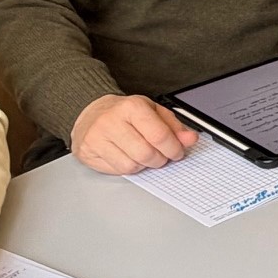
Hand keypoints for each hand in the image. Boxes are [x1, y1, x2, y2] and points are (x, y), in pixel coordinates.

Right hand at [70, 93, 196, 174]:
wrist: (91, 112)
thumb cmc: (125, 113)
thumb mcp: (152, 112)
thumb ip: (174, 127)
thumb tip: (190, 139)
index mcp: (131, 107)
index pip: (159, 135)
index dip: (174, 148)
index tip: (178, 152)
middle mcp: (112, 121)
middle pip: (146, 154)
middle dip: (160, 159)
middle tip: (161, 155)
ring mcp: (97, 138)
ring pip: (132, 166)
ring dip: (143, 165)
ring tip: (142, 153)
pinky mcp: (88, 152)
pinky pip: (117, 171)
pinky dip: (128, 168)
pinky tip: (127, 156)